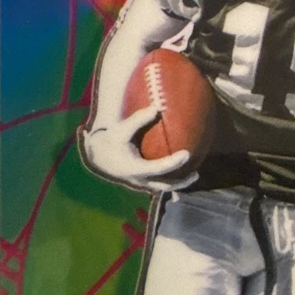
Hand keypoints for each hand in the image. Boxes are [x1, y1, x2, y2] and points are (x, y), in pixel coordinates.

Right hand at [80, 105, 194, 191]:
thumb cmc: (110, 141)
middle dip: (182, 182)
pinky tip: (184, 172)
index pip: (159, 168)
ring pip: (163, 188)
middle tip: (197, 174)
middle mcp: (139, 179)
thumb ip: (138, 119)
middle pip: (165, 186)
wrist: (97, 155)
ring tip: (194, 174)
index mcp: (134, 168)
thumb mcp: (121, 130)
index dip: (174, 162)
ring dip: (179, 183)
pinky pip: (160, 184)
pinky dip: (172, 180)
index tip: (187, 153)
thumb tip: (157, 107)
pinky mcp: (142, 181)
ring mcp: (141, 182)